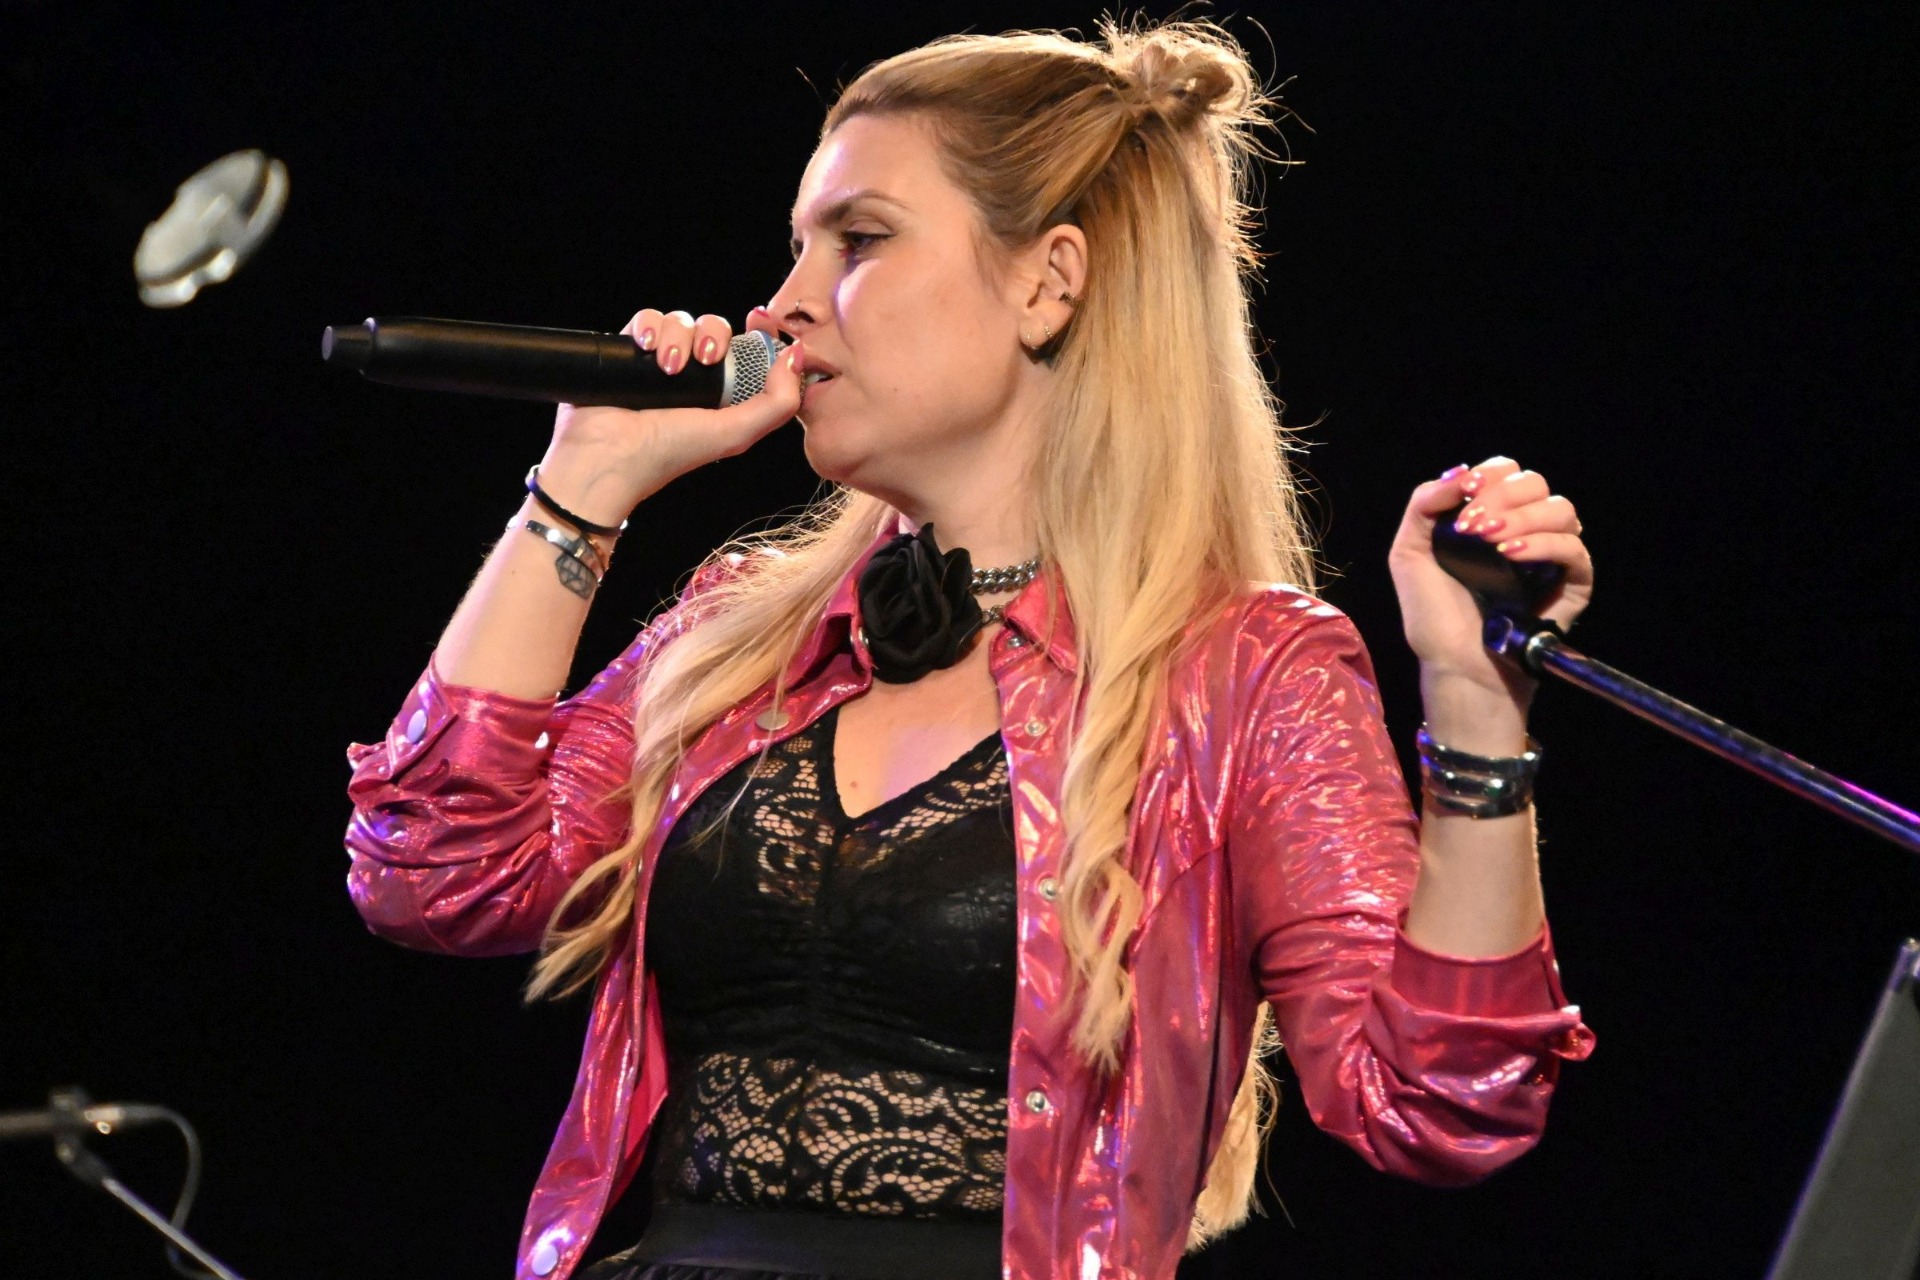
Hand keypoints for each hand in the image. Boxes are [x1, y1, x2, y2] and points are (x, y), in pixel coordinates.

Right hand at [534, 306, 804, 523]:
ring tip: (665, 366)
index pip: (748, 349)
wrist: (607, 456)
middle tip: (703, 360)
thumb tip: (795, 358)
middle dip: (712, 337)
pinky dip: (648, 327)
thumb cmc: (670, 452)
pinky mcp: (629, 352)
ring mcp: (660, 362)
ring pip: (681, 321)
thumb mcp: (735, 434)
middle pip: (714, 328)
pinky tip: (645, 347)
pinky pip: (646, 319)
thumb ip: (776, 403)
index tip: (758, 318)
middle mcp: (694, 376)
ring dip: (677, 337)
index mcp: (724, 393)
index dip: (758, 330)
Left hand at [1387, 456, 1594, 702]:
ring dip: (1523, 518)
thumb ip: (1425, 504)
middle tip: (1472, 527)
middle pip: (1536, 483)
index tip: (1465, 496)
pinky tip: (1512, 556)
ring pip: (1561, 509)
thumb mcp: (1409, 552)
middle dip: (1502, 496)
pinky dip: (1543, 544)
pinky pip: (1573, 548)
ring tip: (1492, 544)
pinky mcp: (1573, 583)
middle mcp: (1526, 531)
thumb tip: (1459, 472)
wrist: (1455, 665)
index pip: (1508, 472)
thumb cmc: (1433, 615)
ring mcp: (1552, 556)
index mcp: (1492, 518)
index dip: (1489, 475)